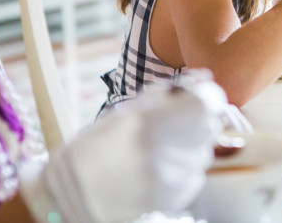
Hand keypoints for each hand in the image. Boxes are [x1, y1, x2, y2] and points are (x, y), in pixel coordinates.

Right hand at [19, 69, 228, 221]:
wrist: (71, 196)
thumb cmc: (96, 148)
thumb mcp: (127, 111)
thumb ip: (168, 95)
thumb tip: (203, 80)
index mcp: (155, 125)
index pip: (209, 103)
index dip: (207, 97)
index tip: (198, 98)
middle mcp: (169, 155)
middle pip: (210, 128)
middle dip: (198, 121)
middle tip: (172, 124)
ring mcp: (173, 182)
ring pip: (203, 154)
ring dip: (190, 147)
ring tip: (158, 149)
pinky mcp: (174, 202)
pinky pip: (194, 177)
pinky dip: (183, 170)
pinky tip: (158, 169)